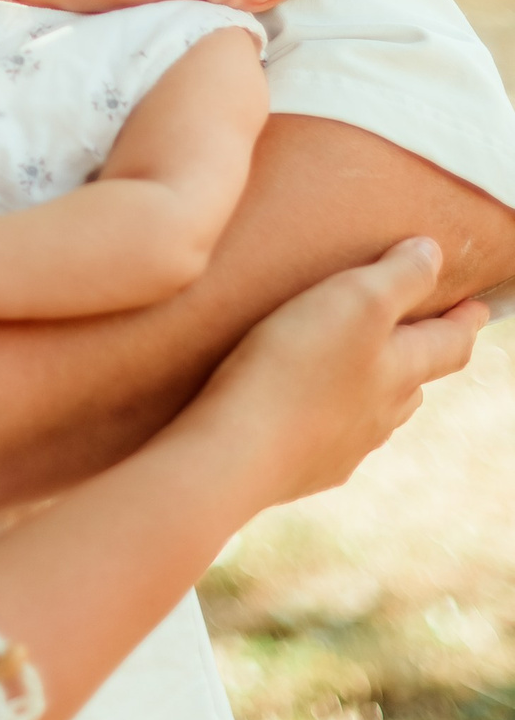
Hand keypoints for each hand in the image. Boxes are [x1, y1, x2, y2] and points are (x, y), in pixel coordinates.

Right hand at [183, 235, 486, 507]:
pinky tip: (313, 412)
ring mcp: (347, 445)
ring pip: (379, 414)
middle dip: (422, 356)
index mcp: (400, 370)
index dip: (466, 321)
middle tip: (420, 335)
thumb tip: (434, 254)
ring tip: (366, 371)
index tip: (479, 307)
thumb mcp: (352, 300)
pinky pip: (336, 439)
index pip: (450, 343)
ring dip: (381, 390)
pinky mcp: (309, 466)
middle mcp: (383, 412)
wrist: (240, 449)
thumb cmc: (297, 366)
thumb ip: (399, 276)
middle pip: (416, 383)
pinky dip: (337, 419)